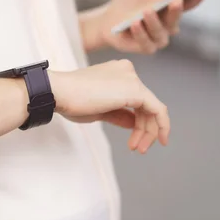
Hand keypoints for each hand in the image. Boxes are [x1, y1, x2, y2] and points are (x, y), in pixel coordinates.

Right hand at [49, 60, 169, 153]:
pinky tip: (157, 140)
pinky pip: (157, 109)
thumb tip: (135, 124)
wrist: (59, 92)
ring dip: (149, 131)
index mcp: (118, 72)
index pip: (136, 99)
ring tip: (139, 148)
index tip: (135, 140)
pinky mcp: (134, 89)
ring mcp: (132, 79)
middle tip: (137, 148)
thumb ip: (119, 114)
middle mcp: (127, 71)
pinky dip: (160, 126)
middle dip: (145, 129)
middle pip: (146, 104)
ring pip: (152, 108)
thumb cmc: (71, 100)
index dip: (139, 122)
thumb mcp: (100, 110)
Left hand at [99, 0, 207, 53]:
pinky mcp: (145, 48)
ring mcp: (157, 39)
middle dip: (176, 10)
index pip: (188, 4)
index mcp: (169, 10)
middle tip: (176, 0)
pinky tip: (135, 23)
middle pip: (175, 19)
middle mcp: (167, 26)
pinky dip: (140, 33)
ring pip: (160, 33)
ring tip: (146, 11)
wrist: (106, 20)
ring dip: (154, 22)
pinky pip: (146, 43)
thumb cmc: (125, 3)